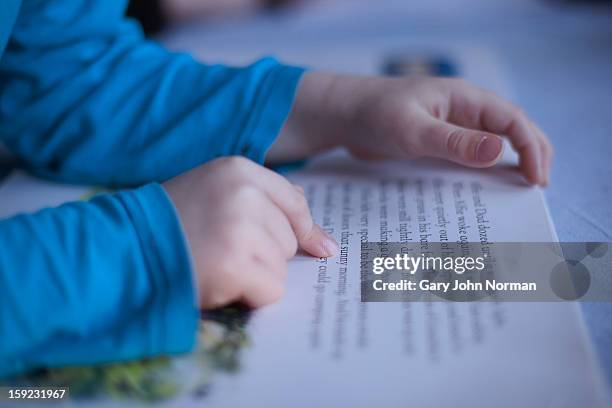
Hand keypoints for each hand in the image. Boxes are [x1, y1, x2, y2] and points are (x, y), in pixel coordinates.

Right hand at [163, 156, 337, 308]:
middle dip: (266, 253)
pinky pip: (271, 290)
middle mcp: (243, 193)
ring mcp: (240, 227)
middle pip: (290, 238)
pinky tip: (221, 282)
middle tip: (224, 250)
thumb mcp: (214, 191)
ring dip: (256, 274)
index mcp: (238, 169)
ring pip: (281, 266)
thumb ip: (263, 199)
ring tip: (217, 262)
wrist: (125, 248)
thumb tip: (317, 232)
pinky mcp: (235, 264)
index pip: (295, 201)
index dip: (306, 229)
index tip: (320, 247)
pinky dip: (251, 295)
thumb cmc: (171, 221)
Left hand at [271, 72, 552, 185]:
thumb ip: (454, 142)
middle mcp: (462, 111)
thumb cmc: (373, 114)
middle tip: (536, 188)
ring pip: (491, 145)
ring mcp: (450, 128)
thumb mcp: (412, 130)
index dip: (531, 147)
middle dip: (529, 155)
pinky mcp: (436, 144)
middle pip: (510, 130)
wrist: (342, 117)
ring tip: (518, 193)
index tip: (536, 179)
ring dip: (507, 165)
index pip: (512, 119)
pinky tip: (481, 193)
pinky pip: (466, 158)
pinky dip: (480, 173)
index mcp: (463, 99)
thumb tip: (500, 151)